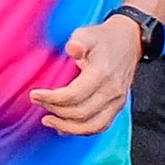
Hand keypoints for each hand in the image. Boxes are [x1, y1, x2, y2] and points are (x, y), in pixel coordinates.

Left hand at [31, 10, 147, 135]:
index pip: (74, 95)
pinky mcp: (118, 106)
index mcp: (102, 73)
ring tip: (48, 120)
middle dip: (55, 111)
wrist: (129, 41)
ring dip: (67, 127)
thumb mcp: (88, 33)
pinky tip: (65, 128)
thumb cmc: (105, 38)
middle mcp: (112, 91)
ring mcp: (117, 101)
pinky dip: (81, 131)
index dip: (51, 98)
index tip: (35, 94)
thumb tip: (72, 48)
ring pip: (91, 126)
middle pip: (80, 113)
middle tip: (38, 103)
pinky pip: (100, 126)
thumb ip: (78, 41)